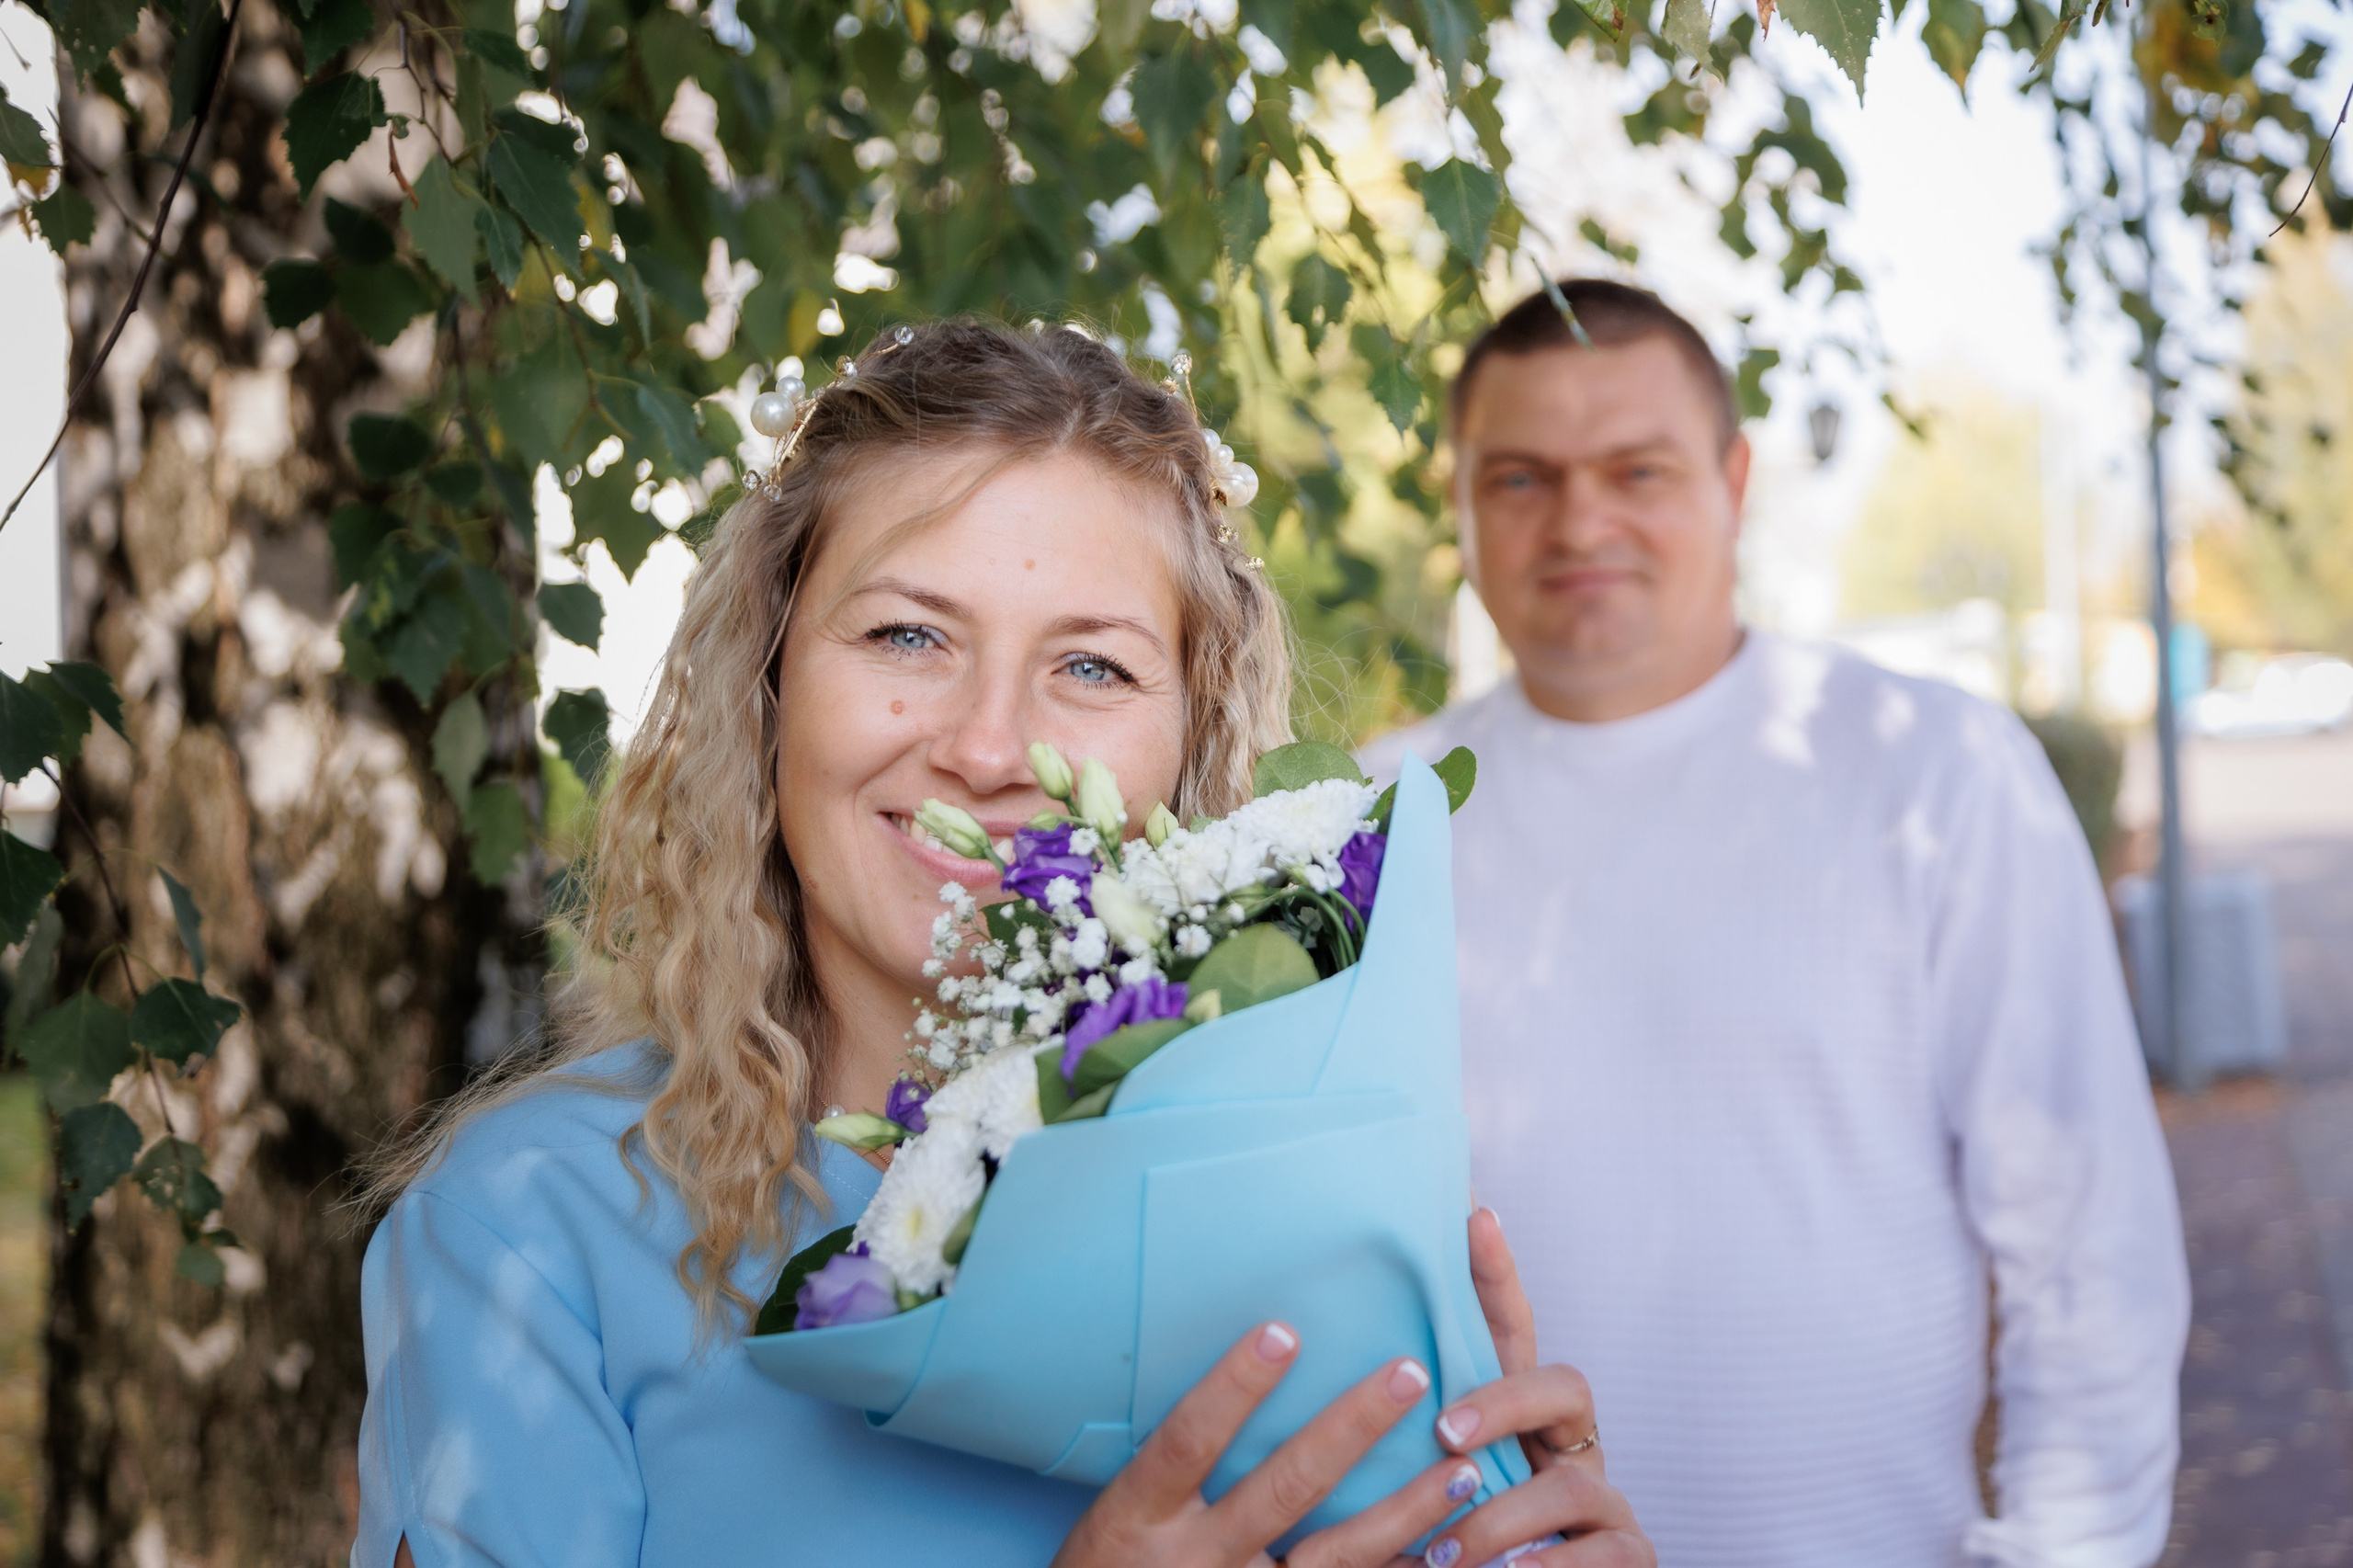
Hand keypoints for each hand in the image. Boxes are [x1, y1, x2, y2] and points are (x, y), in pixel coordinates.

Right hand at [1052, 1322, 1506, 1567]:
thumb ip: (1172, 1459)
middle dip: (1351, 1431)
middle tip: (1409, 1372)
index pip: (1187, 1441)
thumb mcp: (1118, 1515)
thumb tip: (1255, 1361)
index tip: (1283, 1330)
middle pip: (1282, 1490)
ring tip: (1464, 1468)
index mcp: (1138, 1518)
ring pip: (1334, 1557)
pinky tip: (1455, 1554)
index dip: (1232, 1388)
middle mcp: (1193, 1563)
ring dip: (1406, 1512)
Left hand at [1410, 1208, 1653, 1567]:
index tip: (1473, 1215)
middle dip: (1504, 1403)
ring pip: (1569, 1486)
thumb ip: (1410, 1436)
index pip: (1513, 1332)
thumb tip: (1332, 1369)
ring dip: (1501, 1520)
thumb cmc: (1461, 1544)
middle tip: (1444, 1434)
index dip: (1497, 1275)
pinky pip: (1607, 1554)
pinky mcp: (1628, 1555)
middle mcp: (1571, 1446)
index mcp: (1523, 1419)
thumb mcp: (1435, 1483)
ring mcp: (1604, 1501)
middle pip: (1563, 1387)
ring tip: (1444, 1554)